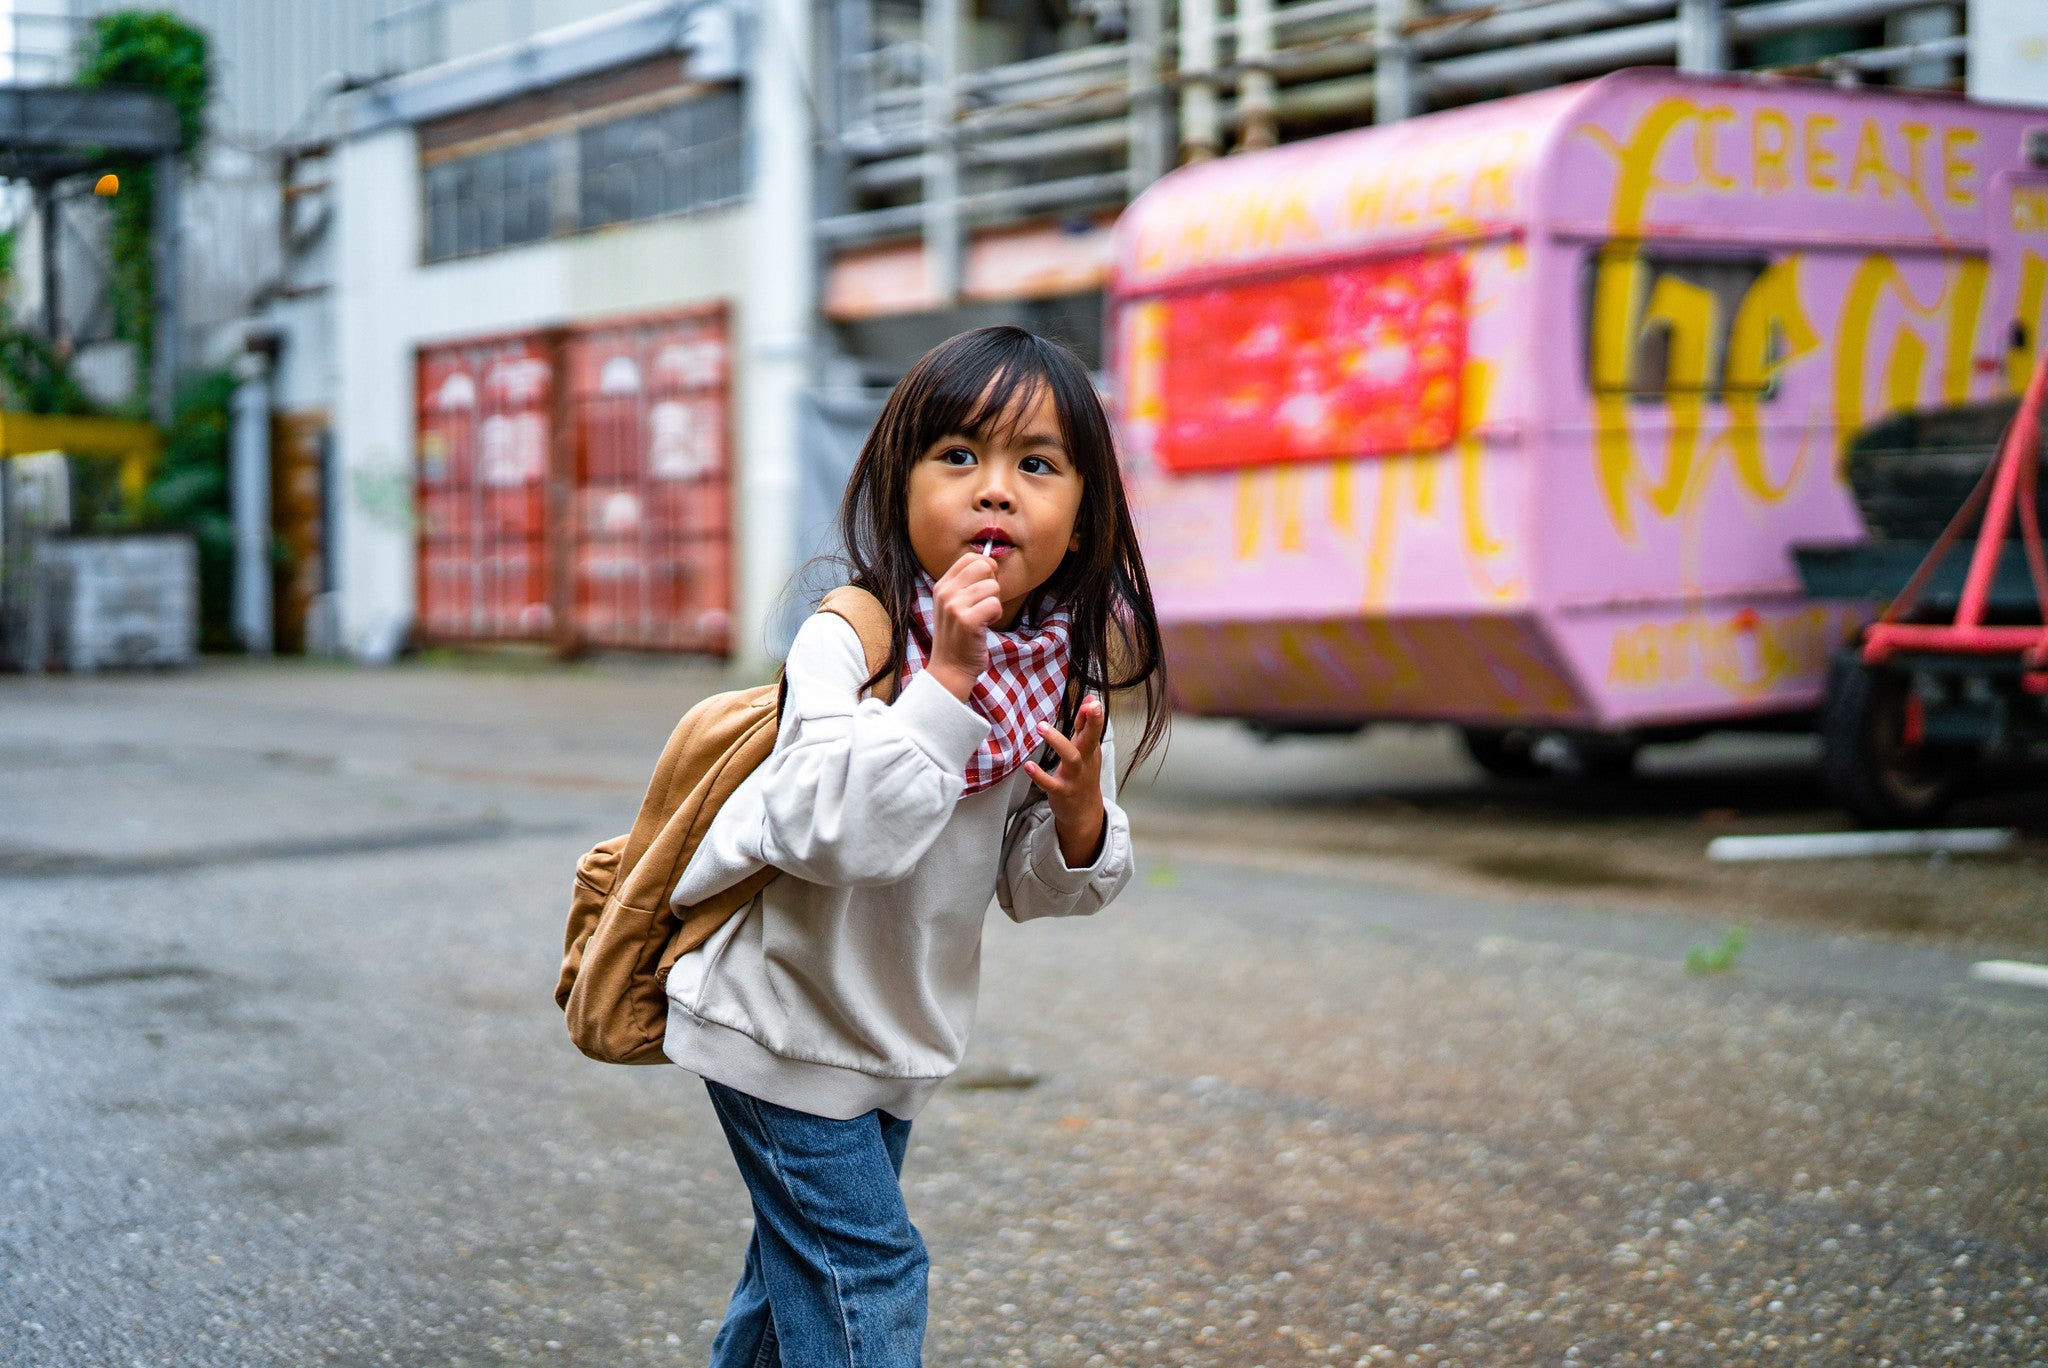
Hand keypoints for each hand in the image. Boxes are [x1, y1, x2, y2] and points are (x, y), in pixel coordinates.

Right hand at [926, 550, 1002, 700]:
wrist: (951, 668)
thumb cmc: (960, 636)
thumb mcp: (954, 605)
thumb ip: (967, 584)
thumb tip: (992, 562)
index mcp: (942, 585)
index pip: (970, 558)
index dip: (986, 570)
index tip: (984, 589)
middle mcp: (945, 592)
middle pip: (984, 566)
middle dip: (992, 585)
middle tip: (984, 605)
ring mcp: (954, 606)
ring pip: (993, 587)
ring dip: (994, 604)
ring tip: (982, 619)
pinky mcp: (967, 621)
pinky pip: (995, 604)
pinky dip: (996, 616)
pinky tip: (984, 626)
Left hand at [1023, 694, 1106, 868]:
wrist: (1084, 812)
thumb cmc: (1082, 774)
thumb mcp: (1087, 750)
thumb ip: (1086, 724)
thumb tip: (1091, 698)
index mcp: (1090, 749)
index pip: (1093, 727)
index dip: (1093, 713)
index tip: (1092, 701)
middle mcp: (1085, 761)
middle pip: (1091, 739)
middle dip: (1093, 723)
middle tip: (1090, 706)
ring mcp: (1075, 777)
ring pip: (1071, 758)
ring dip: (1057, 742)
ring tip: (1041, 727)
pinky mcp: (1062, 792)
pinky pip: (1051, 784)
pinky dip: (1040, 776)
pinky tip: (1028, 766)